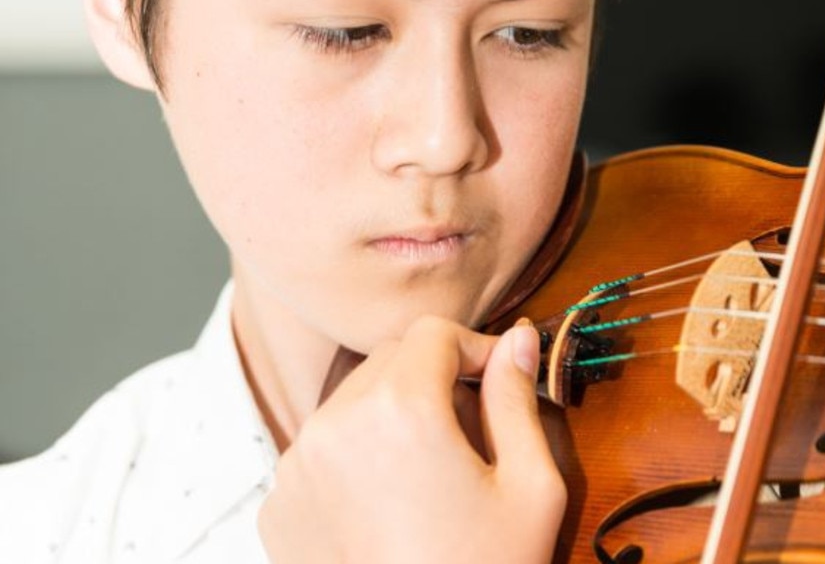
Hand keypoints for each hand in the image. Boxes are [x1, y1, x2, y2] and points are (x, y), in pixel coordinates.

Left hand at [257, 315, 566, 563]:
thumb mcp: (530, 488)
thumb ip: (518, 399)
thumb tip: (517, 337)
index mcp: (400, 408)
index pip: (433, 333)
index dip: (475, 348)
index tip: (500, 381)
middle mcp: (335, 424)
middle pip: (390, 359)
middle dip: (434, 376)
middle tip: (473, 428)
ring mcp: (297, 467)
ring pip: (353, 400)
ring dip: (393, 412)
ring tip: (430, 469)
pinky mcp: (279, 507)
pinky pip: (323, 449)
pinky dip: (356, 454)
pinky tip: (389, 503)